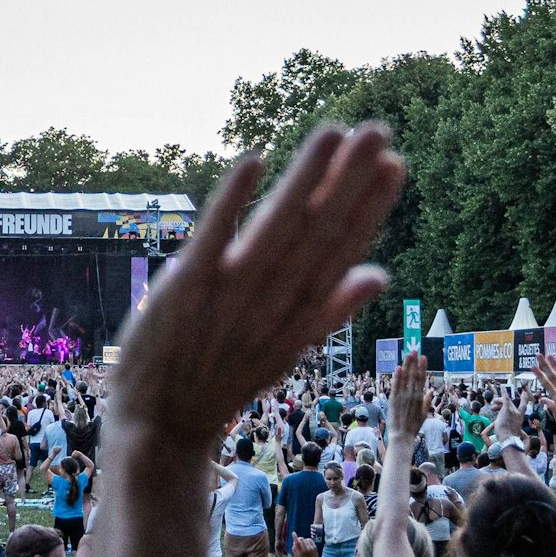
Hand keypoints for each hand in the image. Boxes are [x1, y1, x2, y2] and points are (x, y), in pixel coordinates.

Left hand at [110, 126, 402, 441]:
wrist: (160, 427)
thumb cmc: (224, 379)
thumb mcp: (286, 352)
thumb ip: (331, 310)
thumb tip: (380, 275)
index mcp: (299, 315)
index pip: (342, 252)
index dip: (370, 208)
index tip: (395, 163)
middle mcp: (272, 302)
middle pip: (317, 232)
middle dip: (350, 180)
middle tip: (380, 129)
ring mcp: (230, 294)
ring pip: (276, 227)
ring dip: (306, 178)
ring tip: (335, 132)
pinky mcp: (185, 288)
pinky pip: (213, 237)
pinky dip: (233, 200)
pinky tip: (256, 159)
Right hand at [290, 537, 321, 556]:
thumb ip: (294, 549)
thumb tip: (294, 541)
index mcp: (301, 552)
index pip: (297, 541)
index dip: (294, 536)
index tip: (293, 533)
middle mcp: (307, 549)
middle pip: (301, 538)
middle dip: (299, 539)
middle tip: (298, 542)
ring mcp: (311, 548)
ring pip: (306, 539)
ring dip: (303, 540)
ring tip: (303, 545)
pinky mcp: (315, 547)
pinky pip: (310, 540)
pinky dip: (307, 541)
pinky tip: (307, 544)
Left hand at [388, 356, 429, 440]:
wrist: (402, 436)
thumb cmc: (413, 427)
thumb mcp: (424, 414)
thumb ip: (427, 401)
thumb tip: (431, 390)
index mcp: (419, 398)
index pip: (421, 379)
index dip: (422, 367)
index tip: (423, 357)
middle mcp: (412, 395)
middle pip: (413, 375)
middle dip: (414, 362)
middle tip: (414, 350)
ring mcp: (402, 397)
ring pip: (405, 378)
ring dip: (406, 365)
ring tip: (407, 354)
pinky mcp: (393, 400)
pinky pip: (395, 386)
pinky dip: (397, 377)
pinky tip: (398, 367)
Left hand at [490, 394, 525, 442]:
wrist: (508, 439)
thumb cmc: (509, 439)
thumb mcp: (512, 433)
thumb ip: (512, 429)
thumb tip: (510, 433)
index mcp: (520, 419)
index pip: (523, 407)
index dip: (524, 399)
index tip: (525, 393)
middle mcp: (518, 413)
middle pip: (511, 403)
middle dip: (503, 401)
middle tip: (495, 402)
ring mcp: (513, 411)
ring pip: (506, 402)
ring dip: (498, 401)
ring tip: (493, 402)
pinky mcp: (507, 409)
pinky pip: (506, 398)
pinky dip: (504, 392)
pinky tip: (502, 387)